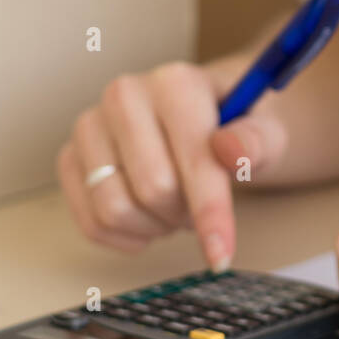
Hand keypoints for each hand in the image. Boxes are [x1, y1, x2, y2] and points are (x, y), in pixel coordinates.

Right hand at [56, 60, 287, 269]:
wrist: (206, 115)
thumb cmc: (238, 126)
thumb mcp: (267, 131)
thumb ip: (257, 140)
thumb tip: (231, 150)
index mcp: (175, 82)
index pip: (193, 159)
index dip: (211, 212)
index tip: (222, 256)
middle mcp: (125, 95)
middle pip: (153, 189)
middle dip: (184, 214)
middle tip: (200, 204)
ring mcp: (91, 125)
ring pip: (114, 209)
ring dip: (153, 226)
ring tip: (174, 206)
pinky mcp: (72, 156)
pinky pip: (90, 222)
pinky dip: (125, 236)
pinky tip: (148, 219)